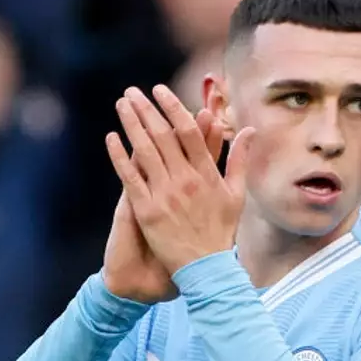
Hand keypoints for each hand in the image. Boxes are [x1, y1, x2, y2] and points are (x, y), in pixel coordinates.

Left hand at [106, 84, 255, 274]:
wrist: (206, 270)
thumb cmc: (221, 233)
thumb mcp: (237, 195)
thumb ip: (240, 160)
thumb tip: (250, 130)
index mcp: (207, 175)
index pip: (189, 131)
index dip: (173, 107)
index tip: (160, 91)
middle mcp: (186, 181)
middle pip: (163, 135)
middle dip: (146, 110)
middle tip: (133, 92)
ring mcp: (165, 195)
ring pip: (145, 151)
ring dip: (132, 124)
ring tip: (122, 105)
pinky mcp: (148, 211)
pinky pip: (131, 177)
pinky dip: (120, 156)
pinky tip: (111, 138)